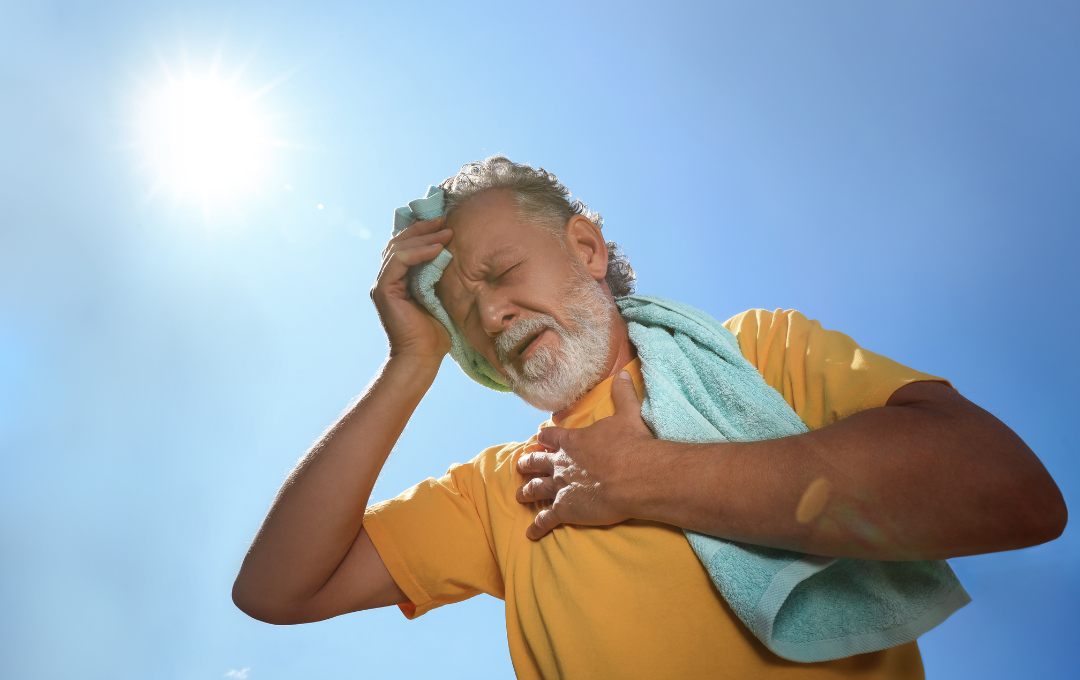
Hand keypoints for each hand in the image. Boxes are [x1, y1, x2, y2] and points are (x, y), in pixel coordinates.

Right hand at [371, 217, 453, 359]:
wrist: (423, 357)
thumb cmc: (435, 333)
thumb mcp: (440, 296)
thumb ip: (438, 275)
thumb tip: (452, 254)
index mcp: (397, 280)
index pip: (404, 246)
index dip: (422, 231)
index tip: (444, 222)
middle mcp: (387, 279)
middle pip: (398, 242)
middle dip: (422, 228)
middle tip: (444, 219)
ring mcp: (383, 284)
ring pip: (398, 248)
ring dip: (423, 237)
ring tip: (446, 232)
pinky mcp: (384, 290)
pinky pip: (399, 261)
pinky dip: (418, 251)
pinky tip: (437, 248)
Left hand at [516, 370, 657, 538]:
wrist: (635, 476)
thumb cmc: (632, 445)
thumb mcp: (628, 414)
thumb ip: (623, 394)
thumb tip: (625, 374)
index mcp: (572, 441)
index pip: (549, 436)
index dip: (544, 438)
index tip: (539, 438)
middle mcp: (561, 463)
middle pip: (536, 462)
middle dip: (527, 464)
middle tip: (520, 466)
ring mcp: (560, 487)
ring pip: (536, 490)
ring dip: (527, 493)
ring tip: (519, 496)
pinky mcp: (565, 510)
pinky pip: (546, 520)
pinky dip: (537, 527)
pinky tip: (530, 533)